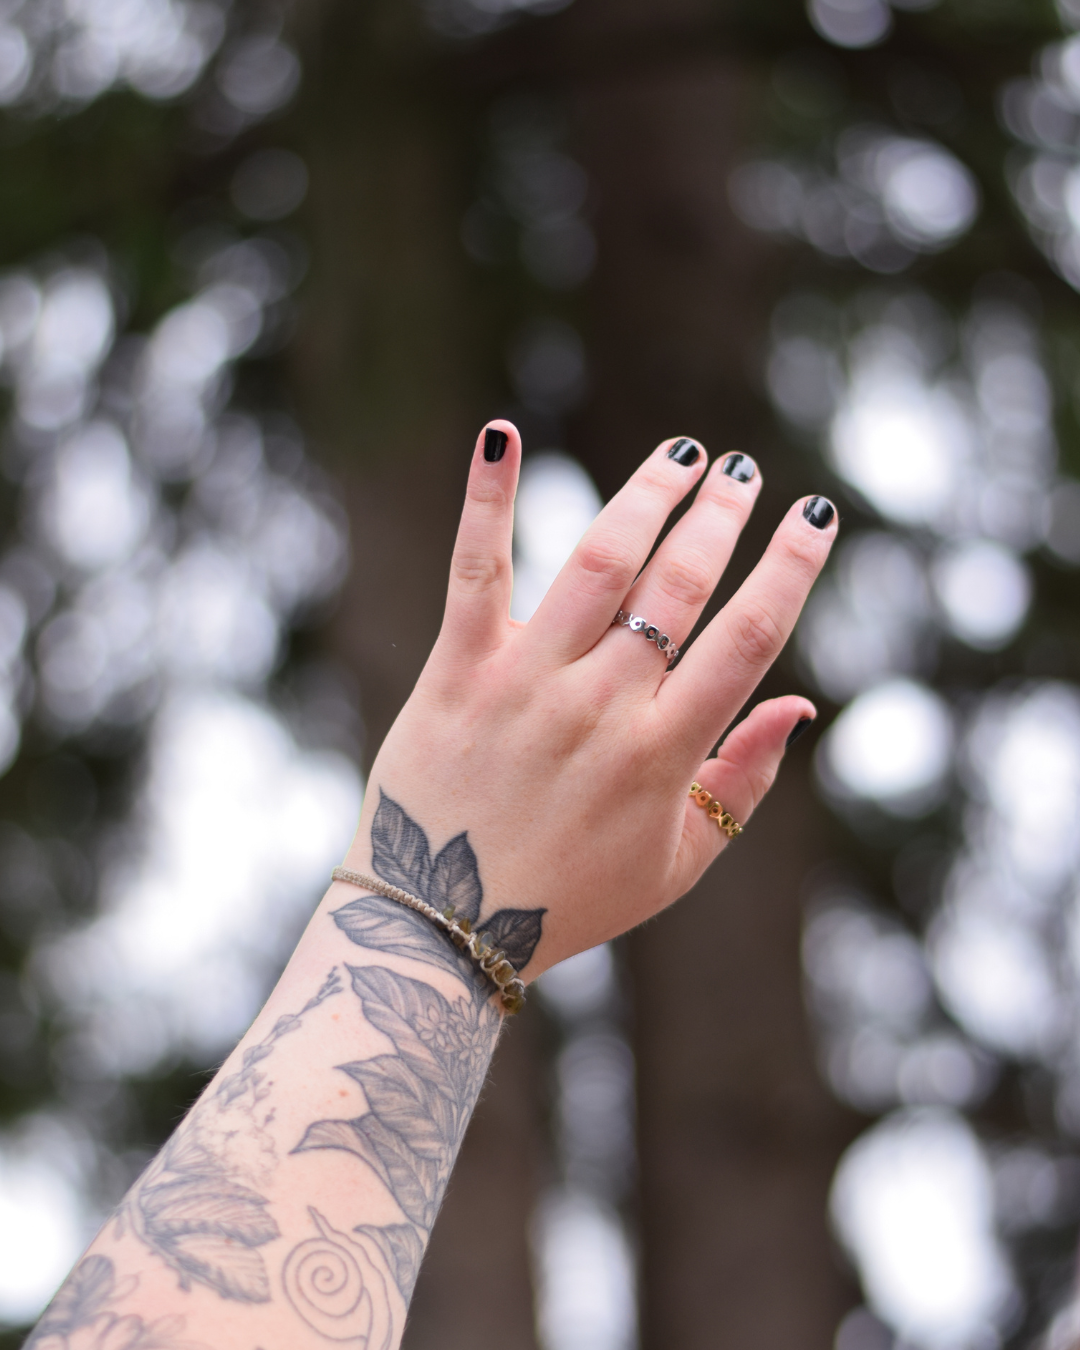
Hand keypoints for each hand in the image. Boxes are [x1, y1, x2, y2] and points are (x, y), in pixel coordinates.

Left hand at [341, 422, 836, 977]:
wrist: (440, 930)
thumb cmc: (567, 900)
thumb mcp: (675, 865)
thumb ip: (743, 783)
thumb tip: (801, 702)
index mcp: (661, 757)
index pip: (747, 641)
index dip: (790, 570)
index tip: (817, 517)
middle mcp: (599, 709)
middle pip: (679, 588)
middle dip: (723, 518)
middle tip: (744, 471)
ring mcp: (524, 685)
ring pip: (600, 564)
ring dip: (648, 496)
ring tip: (684, 454)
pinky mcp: (456, 671)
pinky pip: (475, 571)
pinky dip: (487, 501)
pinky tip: (502, 436)